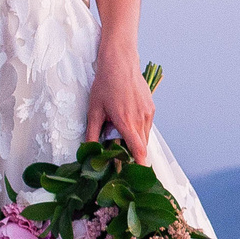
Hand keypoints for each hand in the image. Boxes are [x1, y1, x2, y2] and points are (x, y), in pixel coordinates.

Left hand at [86, 47, 155, 161]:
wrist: (121, 62)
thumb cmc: (105, 85)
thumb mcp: (94, 110)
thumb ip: (92, 133)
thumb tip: (88, 151)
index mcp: (126, 122)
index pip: (138, 150)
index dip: (139, 165)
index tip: (138, 175)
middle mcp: (141, 119)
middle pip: (142, 147)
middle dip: (133, 154)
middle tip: (121, 159)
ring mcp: (149, 113)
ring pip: (145, 137)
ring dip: (135, 141)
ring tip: (122, 135)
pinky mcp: (151, 108)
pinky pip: (147, 127)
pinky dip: (139, 130)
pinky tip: (128, 122)